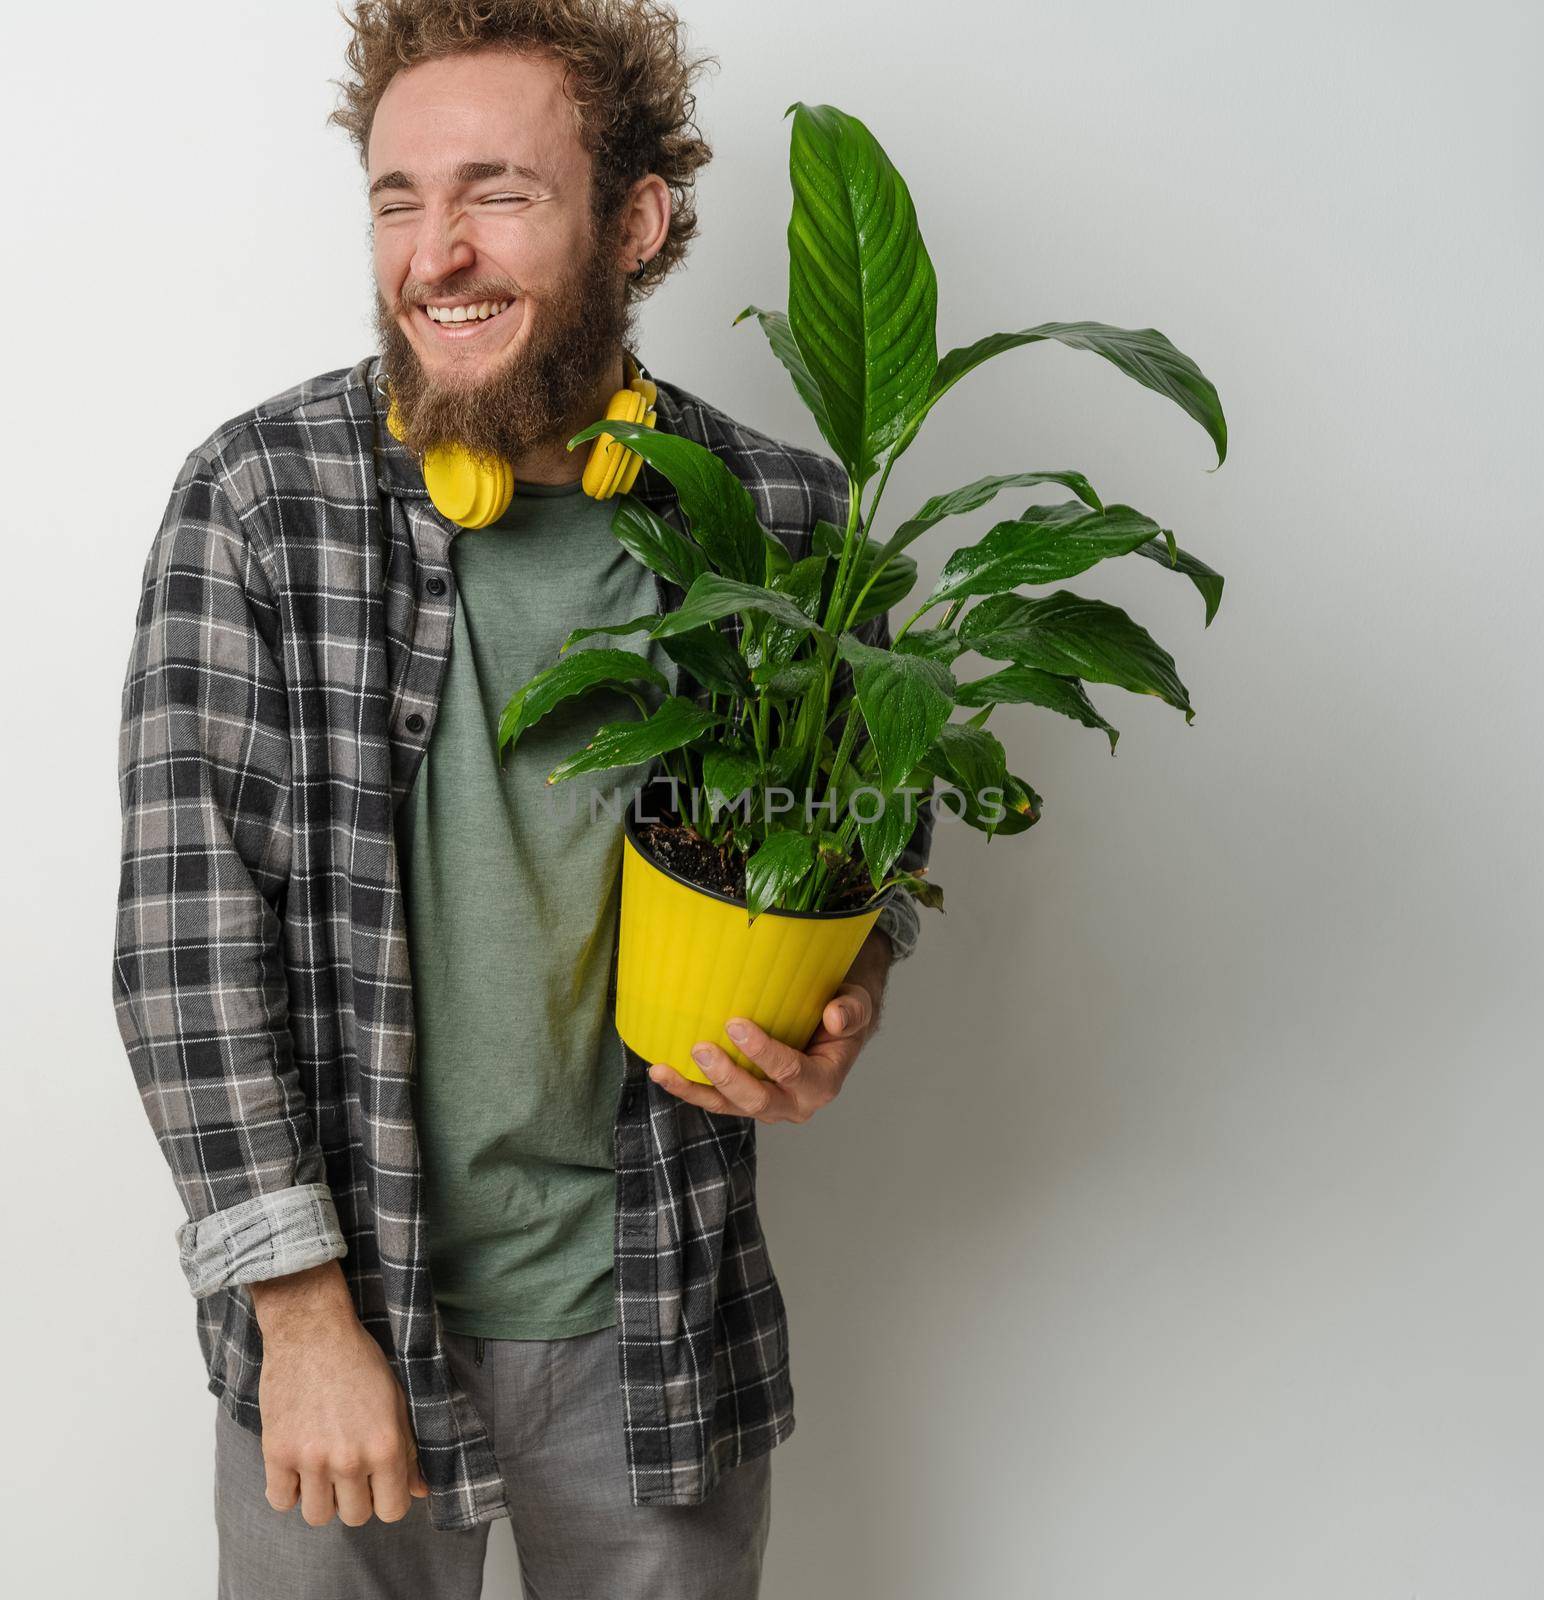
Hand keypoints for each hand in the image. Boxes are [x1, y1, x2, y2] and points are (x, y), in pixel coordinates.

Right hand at [250, 1261, 428, 1526]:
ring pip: (317, 1516)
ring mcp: (311, 1459)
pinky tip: (297, 1465)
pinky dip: (288, 1489)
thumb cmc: (360, 1360)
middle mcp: (350, 1459)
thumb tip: (419, 1491)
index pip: (393, 1510)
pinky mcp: (276, 1453)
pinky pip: (281, 1501)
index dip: (388, 1499)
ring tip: (322, 1468)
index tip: (379, 1484)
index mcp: (386, 1446)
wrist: (312, 1330)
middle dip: (355, 1498)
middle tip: (349, 1469)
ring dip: (321, 1497)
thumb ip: (409, 1449)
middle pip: (355, 1517)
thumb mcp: (396, 1400)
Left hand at [649, 928, 892, 1124]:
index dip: (764, 1053)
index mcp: (822, 1083)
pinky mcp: (745, 1100)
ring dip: (695, 1090)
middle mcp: (795, 1103)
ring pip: (728, 1106)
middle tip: (702, 1048)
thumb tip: (834, 1016)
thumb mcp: (857, 1005)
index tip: (736, 1024)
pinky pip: (715, 1101)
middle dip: (728, 1076)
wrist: (834, 1027)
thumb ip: (851, 1011)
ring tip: (664, 1069)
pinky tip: (661, 1072)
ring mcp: (767, 1106)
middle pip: (757, 1099)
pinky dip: (688, 1089)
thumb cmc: (842, 1013)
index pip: (792, 1072)